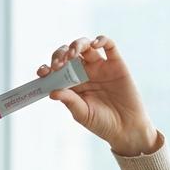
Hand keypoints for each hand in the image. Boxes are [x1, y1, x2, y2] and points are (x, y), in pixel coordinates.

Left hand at [40, 36, 160, 156]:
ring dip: (77, 45)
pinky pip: (109, 46)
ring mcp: (100, 66)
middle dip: (60, 55)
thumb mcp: (82, 114)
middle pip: (68, 54)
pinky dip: (102, 40)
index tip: (43, 73)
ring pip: (86, 46)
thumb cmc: (102, 123)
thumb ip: (70, 101)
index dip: (48, 68)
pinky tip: (95, 44)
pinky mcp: (116, 64)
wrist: (126, 128)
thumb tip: (52, 92)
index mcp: (72, 83)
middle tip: (58, 65)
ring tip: (73, 54)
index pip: (56, 70)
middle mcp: (84, 72)